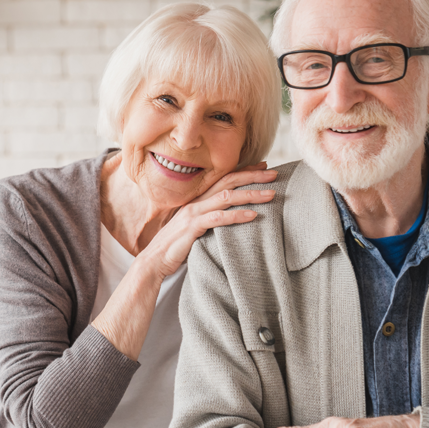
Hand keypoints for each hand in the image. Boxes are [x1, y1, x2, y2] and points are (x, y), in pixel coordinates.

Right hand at [139, 164, 276, 279]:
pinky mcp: (192, 227)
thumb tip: (229, 218)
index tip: (264, 166)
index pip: (224, 179)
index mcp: (197, 200)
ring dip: (251, 194)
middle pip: (228, 182)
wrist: (153, 261)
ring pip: (227, 197)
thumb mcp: (195, 228)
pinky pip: (218, 218)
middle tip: (275, 173)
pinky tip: (253, 215)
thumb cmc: (175, 247)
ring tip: (271, 194)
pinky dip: (237, 216)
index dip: (245, 171)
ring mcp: (193, 213)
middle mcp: (196, 202)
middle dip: (253, 176)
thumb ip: (210, 220)